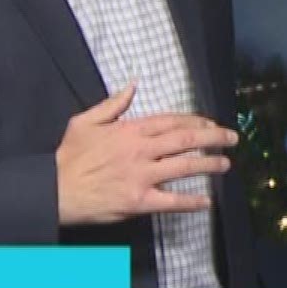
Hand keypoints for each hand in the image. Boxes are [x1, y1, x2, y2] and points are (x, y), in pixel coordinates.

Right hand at [55, 83, 237, 224]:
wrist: (54, 189)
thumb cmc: (69, 157)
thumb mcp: (85, 121)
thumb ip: (112, 104)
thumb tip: (132, 85)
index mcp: (130, 130)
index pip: (171, 121)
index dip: (196, 120)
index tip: (210, 122)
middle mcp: (141, 150)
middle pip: (186, 140)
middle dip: (213, 137)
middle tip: (232, 138)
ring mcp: (142, 176)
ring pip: (185, 167)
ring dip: (209, 164)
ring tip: (225, 164)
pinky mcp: (139, 201)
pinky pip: (171, 202)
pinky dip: (191, 202)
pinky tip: (207, 201)